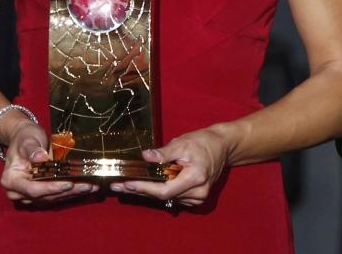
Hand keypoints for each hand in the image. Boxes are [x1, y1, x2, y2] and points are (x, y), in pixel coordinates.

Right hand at [0, 119, 97, 203]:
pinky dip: (71, 192)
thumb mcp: (28, 140)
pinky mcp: (40, 193)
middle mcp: (18, 192)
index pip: (32, 189)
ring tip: (91, 186)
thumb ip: (32, 150)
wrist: (25, 139)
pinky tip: (86, 187)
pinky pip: (56, 195)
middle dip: (67, 192)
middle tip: (87, 186)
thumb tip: (40, 158)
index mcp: (11, 180)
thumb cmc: (25, 138)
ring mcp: (29, 195)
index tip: (68, 184)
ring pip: (52, 198)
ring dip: (73, 194)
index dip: (51, 188)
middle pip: (44, 196)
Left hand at [111, 125, 229, 206]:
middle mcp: (198, 192)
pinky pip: (173, 198)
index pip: (165, 190)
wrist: (223, 146)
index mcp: (195, 178)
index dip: (145, 189)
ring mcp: (198, 197)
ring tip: (128, 185)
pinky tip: (146, 186)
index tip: (127, 184)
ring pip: (167, 198)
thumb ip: (164, 153)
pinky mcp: (196, 198)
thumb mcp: (183, 142)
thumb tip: (145, 157)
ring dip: (148, 192)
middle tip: (119, 186)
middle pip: (163, 196)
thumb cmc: (203, 142)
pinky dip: (160, 192)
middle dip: (141, 190)